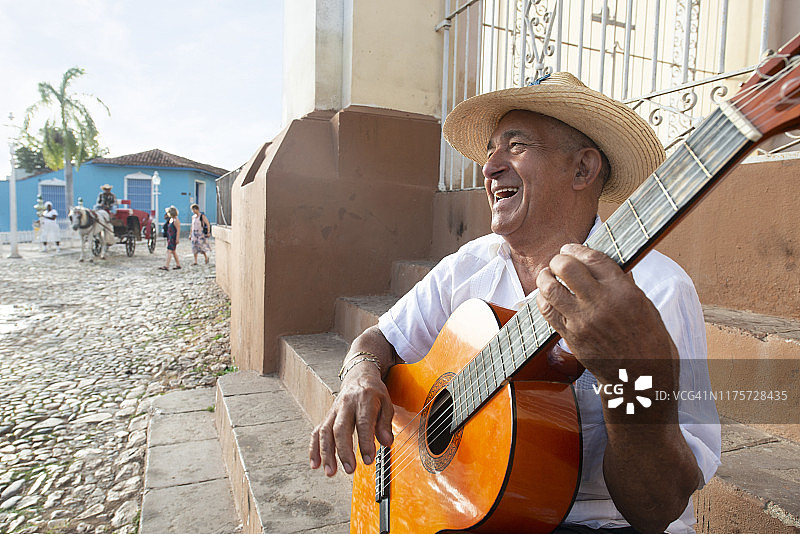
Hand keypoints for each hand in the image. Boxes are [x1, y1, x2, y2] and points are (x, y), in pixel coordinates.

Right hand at [309, 362, 393, 475]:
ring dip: (326, 453)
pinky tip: (315, 464)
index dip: (365, 442)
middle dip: (343, 451)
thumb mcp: (387, 404)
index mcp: (364, 400)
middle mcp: (346, 404)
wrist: (359, 377)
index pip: (363, 423)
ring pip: (325, 431)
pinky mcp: (327, 417)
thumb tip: (386, 443)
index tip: (368, 460)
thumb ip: (386, 424)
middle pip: (340, 428)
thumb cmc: (374, 393)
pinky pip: (317, 432)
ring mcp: (334, 410)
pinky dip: (314, 449)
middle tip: (350, 470)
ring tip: (331, 472)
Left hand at [535, 243, 677, 388]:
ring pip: (550, 288)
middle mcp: (601, 302)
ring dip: (545, 277)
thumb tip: (608, 264)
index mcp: (623, 291)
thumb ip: (624, 283)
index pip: (592, 258)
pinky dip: (543, 299)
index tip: (570, 248)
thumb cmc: (649, 340)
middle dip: (558, 259)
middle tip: (558, 261)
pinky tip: (546, 297)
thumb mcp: (645, 305)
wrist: (642, 377)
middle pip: (566, 267)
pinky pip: (547, 311)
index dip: (577, 249)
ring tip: (547, 275)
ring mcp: (583, 320)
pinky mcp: (571, 336)